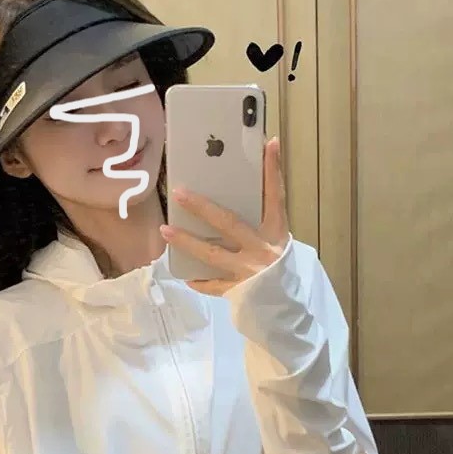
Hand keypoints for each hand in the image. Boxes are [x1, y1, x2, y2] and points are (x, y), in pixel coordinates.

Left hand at [160, 136, 289, 295]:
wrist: (286, 310)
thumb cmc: (280, 269)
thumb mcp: (277, 241)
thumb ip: (262, 218)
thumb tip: (242, 189)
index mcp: (276, 233)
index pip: (275, 196)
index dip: (273, 171)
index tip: (269, 143)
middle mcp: (262, 250)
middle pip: (228, 223)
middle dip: (202, 207)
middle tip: (179, 192)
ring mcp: (248, 272)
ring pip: (211, 254)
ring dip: (186, 241)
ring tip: (166, 230)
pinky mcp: (238, 292)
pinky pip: (212, 285)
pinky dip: (199, 281)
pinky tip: (184, 275)